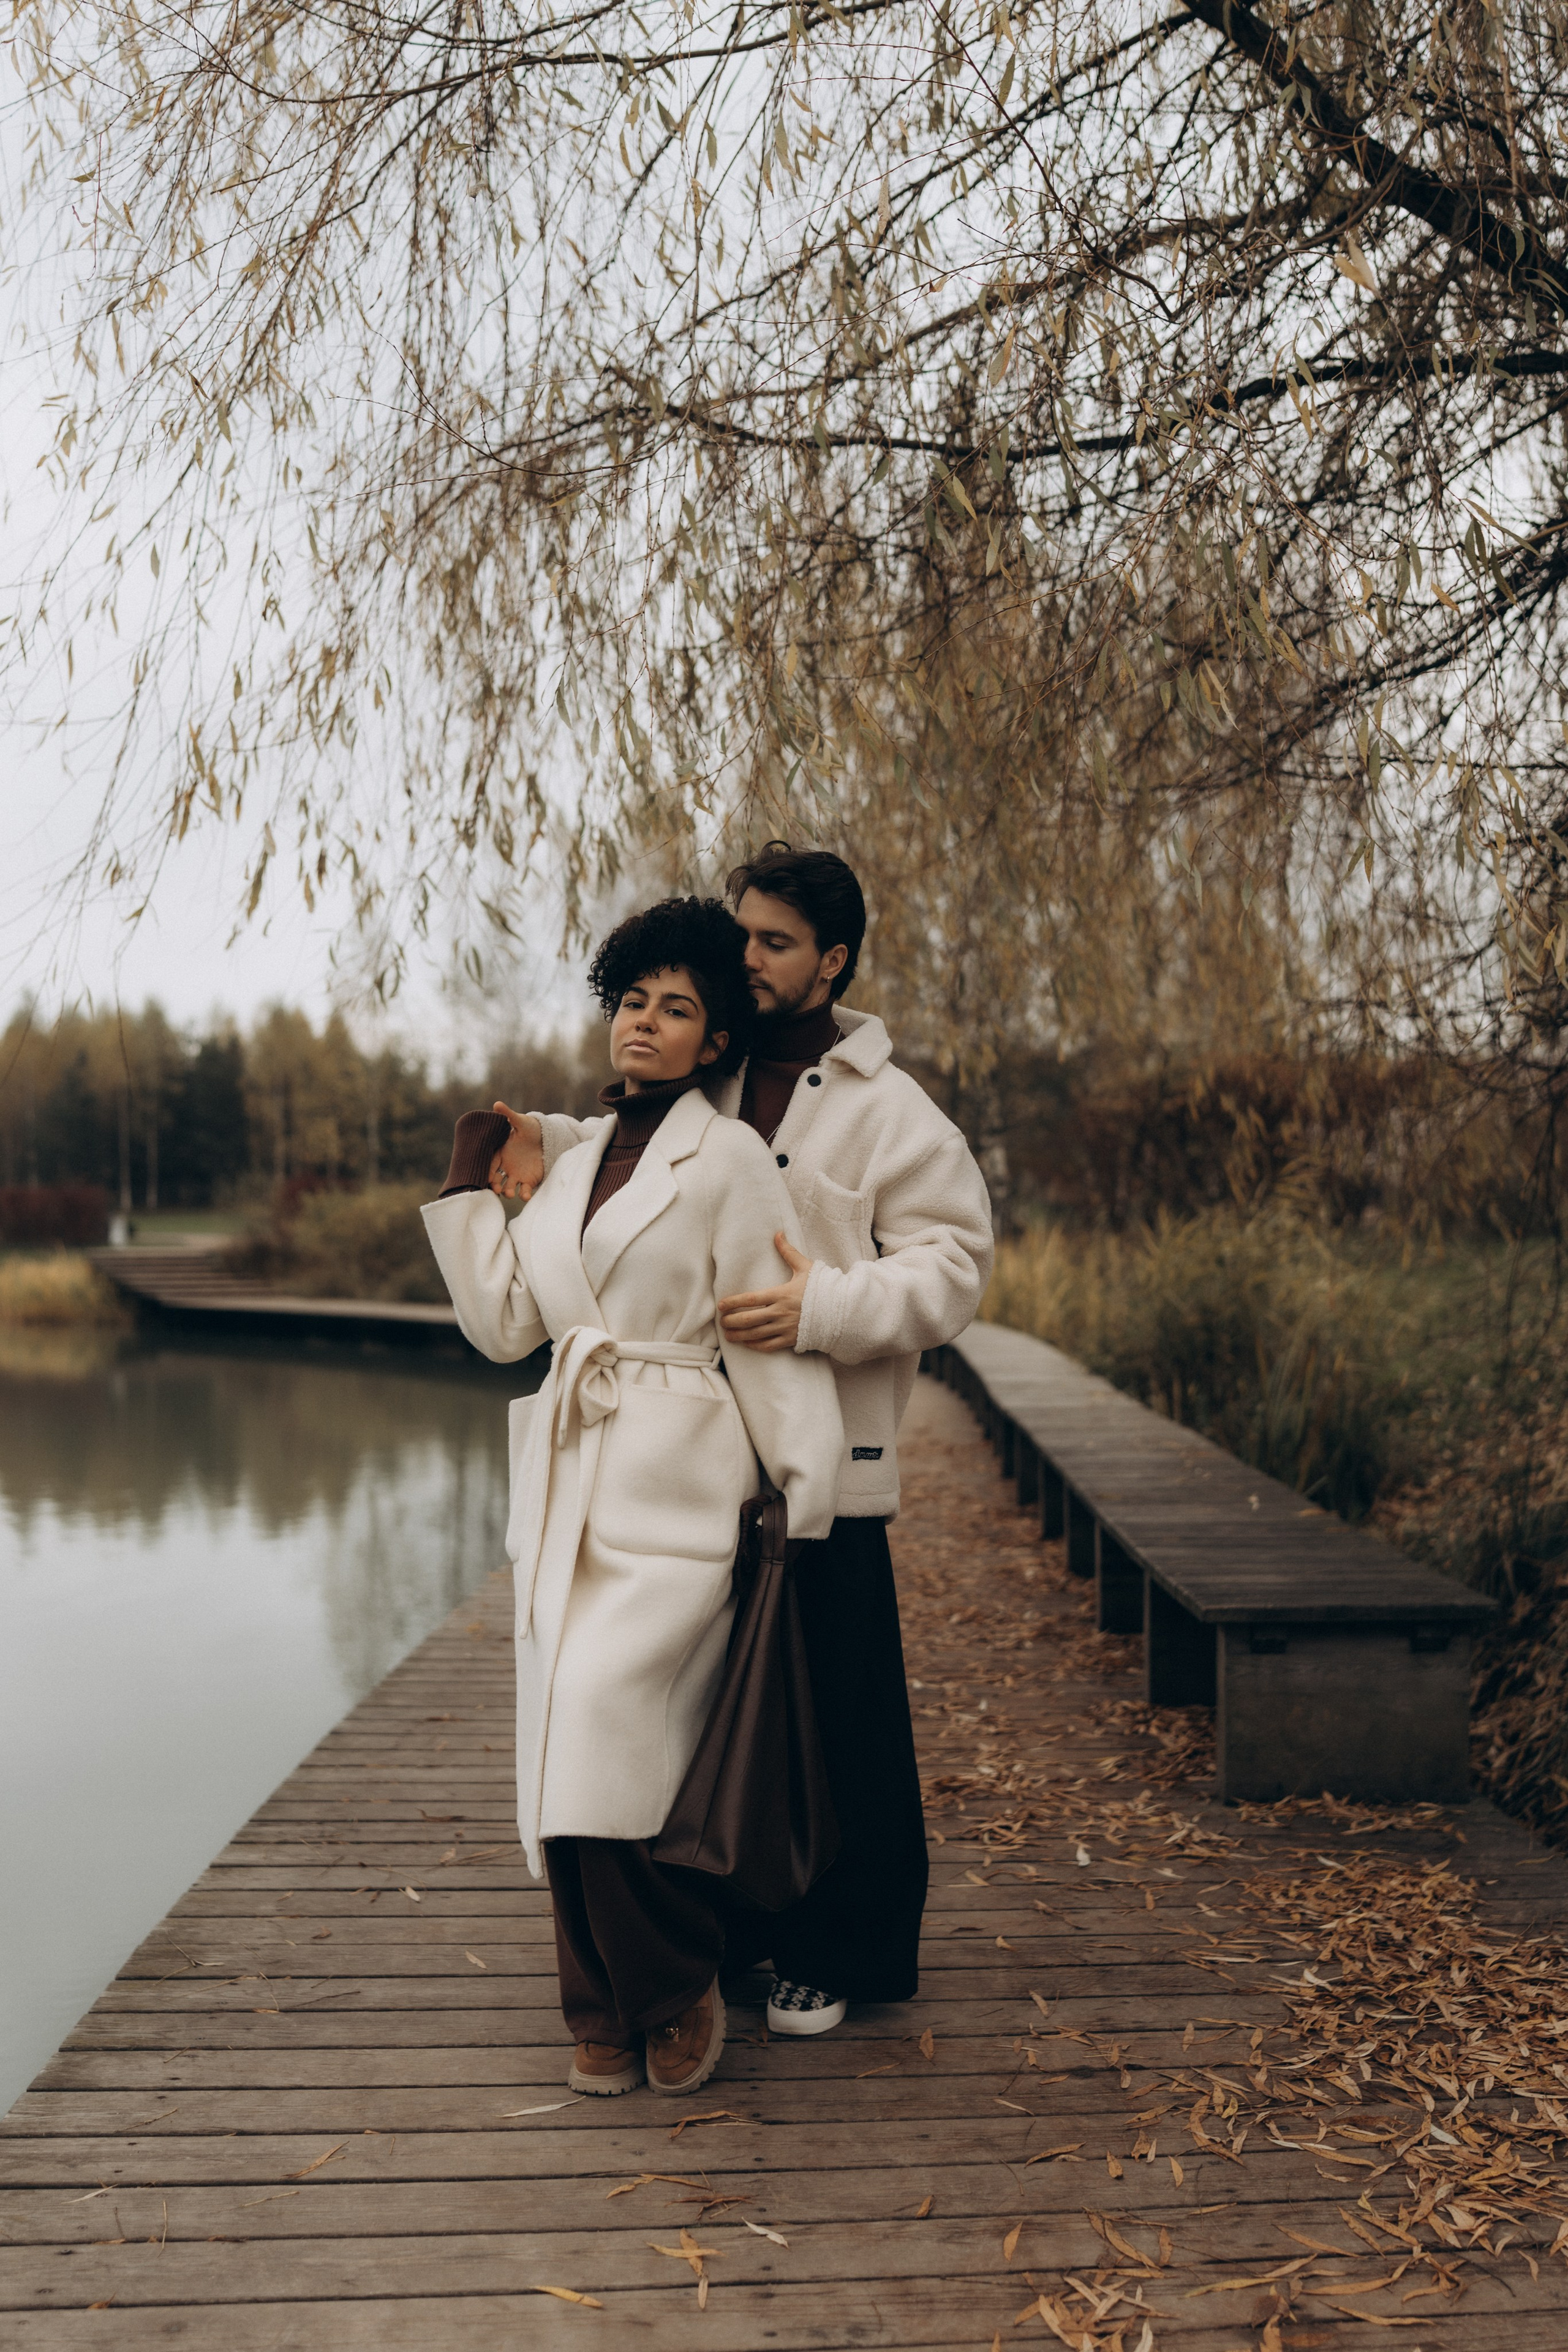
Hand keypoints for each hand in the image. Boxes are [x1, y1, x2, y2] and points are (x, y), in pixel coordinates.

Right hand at [488, 1103, 545, 1201]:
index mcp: (500, 1153)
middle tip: (497, 1189)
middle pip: (496, 1179)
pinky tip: (525, 1195)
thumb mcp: (520, 1121)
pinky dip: (524, 1194)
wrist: (545, 1137)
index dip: (488, 1172)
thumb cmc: (529, 1128)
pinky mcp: (528, 1180)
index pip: (491, 1164)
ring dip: (507, 1192)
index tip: (487, 1178)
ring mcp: (516, 1174)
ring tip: (509, 1193)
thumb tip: (497, 1104)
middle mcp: (505, 1166)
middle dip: (495, 1185)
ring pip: (507, 1187)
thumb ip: (509, 1115)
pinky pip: (524, 1190)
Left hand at [717, 1234, 813, 1352]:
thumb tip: (778, 1234)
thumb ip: (788, 1252)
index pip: (751, 1299)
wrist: (841, 1310)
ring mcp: (786, 1327)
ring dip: (739, 1336)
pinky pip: (769, 1346)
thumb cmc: (823, 1287)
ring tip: (728, 1335)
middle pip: (749, 1319)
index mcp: (781, 1294)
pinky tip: (747, 1344)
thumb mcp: (805, 1267)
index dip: (734, 1302)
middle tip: (721, 1322)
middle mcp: (781, 1312)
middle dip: (732, 1321)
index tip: (721, 1305)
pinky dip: (756, 1346)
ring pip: (756, 1334)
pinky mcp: (792, 1339)